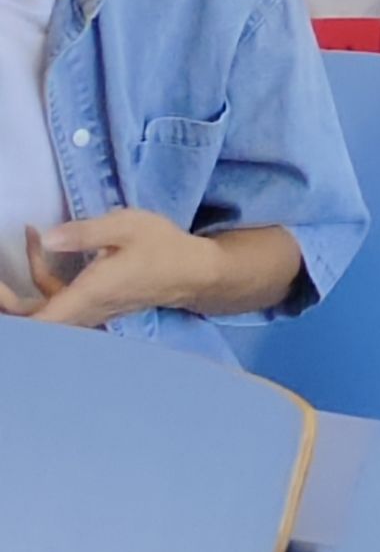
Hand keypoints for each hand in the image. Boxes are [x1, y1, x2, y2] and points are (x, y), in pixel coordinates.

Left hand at [0, 212, 218, 327]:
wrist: (190, 271)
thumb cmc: (160, 247)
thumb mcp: (126, 227)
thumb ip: (84, 232)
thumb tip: (47, 237)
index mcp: (86, 295)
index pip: (35, 323)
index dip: (10, 310)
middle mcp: (81, 311)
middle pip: (29, 323)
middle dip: (7, 301)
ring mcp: (85, 311)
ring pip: (39, 312)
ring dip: (19, 285)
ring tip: (23, 239)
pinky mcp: (89, 303)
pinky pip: (55, 299)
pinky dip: (40, 274)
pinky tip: (43, 240)